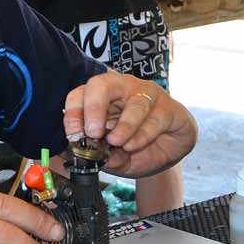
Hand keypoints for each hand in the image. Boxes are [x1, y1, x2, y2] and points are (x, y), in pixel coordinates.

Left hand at [63, 72, 197, 178]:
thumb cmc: (137, 144)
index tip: (74, 135)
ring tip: (116, 142)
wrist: (170, 150)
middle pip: (102, 84)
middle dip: (94, 107)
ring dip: (123, 125)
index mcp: (101, 97)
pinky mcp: (168, 108)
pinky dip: (142, 135)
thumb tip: (90, 159)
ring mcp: (146, 95)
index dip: (73, 113)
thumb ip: (103, 156)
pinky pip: (154, 118)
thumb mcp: (114, 156)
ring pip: (134, 103)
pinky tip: (133, 145)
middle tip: (93, 132)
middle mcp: (121, 89)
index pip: (79, 94)